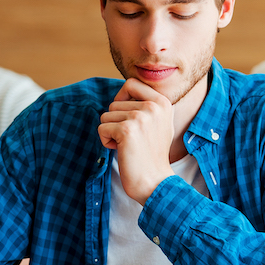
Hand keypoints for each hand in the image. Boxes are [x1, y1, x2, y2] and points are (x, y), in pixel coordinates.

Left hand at [98, 78, 175, 203]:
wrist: (155, 181)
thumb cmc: (152, 154)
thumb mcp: (158, 123)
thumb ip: (146, 105)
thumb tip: (123, 91)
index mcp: (162, 102)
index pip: (131, 83)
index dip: (121, 97)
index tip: (125, 115)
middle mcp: (153, 106)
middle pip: (114, 102)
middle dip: (115, 121)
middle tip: (130, 139)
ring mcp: (140, 117)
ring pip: (106, 116)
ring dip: (110, 132)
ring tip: (127, 145)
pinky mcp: (126, 130)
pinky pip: (101, 128)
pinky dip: (106, 141)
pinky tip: (121, 151)